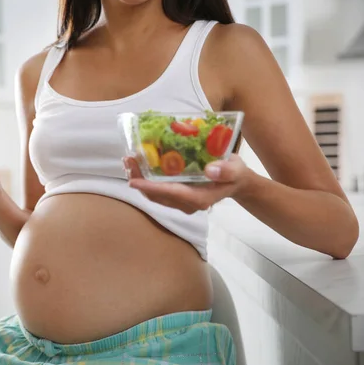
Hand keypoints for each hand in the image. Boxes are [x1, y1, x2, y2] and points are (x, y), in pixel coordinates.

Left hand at [123, 154, 252, 214]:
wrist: (236, 182)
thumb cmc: (236, 174)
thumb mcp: (236, 169)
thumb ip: (227, 170)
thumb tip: (210, 170)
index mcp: (199, 199)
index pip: (171, 193)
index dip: (151, 187)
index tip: (133, 181)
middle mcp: (187, 204)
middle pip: (157, 195)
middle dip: (139, 180)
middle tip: (127, 161)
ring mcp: (181, 202)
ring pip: (154, 194)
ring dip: (139, 179)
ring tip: (128, 161)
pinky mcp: (177, 196)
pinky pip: (157, 190)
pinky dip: (146, 179)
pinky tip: (138, 164)